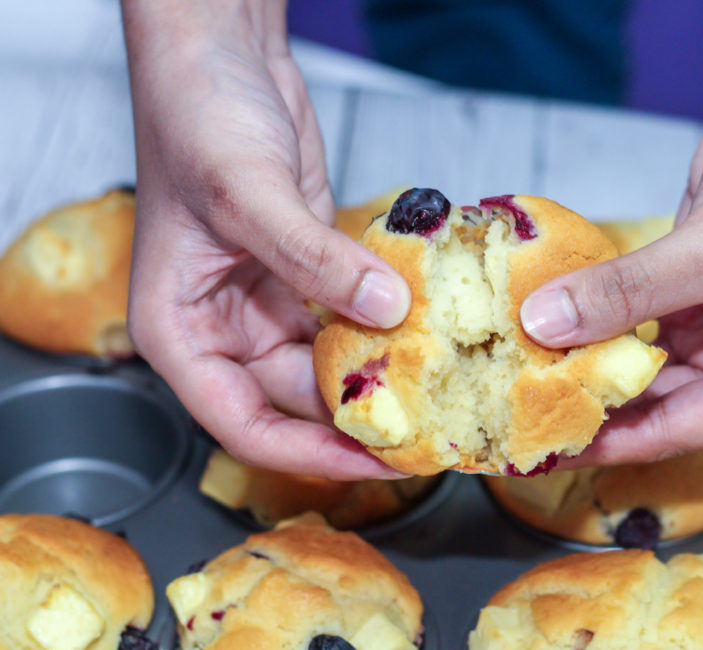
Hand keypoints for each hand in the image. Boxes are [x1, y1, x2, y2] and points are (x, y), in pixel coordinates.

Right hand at [122, 1, 409, 478]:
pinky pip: (354, 318)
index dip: (311, 453)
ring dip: (383, 375)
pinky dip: (389, 329)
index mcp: (182, 332)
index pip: (245, 423)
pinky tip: (433, 339)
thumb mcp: (247, 194)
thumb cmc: (194, 118)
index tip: (376, 462)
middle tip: (433, 432)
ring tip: (445, 394)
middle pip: (298, 402)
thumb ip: (314, 260)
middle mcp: (225, 329)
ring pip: (333, 363)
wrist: (221, 59)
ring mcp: (272, 304)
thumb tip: (386, 311)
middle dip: (362, 416)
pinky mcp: (312, 276)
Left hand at [519, 0, 702, 464]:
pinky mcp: (692, 298)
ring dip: (583, 362)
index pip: (679, 430)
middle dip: (587, 400)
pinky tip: (544, 325)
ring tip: (513, 373)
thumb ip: (628, 292)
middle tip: (510, 409)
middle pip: (655, 406)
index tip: (536, 448)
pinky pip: (633, 323)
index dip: (605, 440)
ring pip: (638, 367)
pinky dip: (593, 322)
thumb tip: (542, 325)